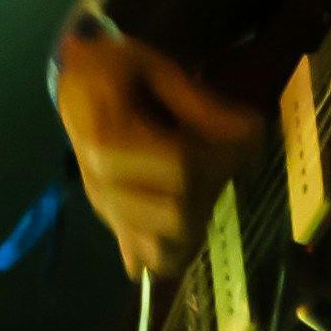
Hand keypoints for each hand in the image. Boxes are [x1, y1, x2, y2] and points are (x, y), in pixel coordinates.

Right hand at [52, 22, 266, 276]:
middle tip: (226, 156)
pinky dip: (175, 248)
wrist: (77, 83)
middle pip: (177, 215)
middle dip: (212, 187)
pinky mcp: (113, 227)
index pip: (181, 168)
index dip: (224, 153)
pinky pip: (149, 262)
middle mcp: (100, 186)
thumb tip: (252, 132)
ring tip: (205, 181)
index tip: (244, 133)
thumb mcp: (158, 67)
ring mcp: (105, 212)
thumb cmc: (118, 71)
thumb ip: (202, 103)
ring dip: (197, 218)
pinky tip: (188, 210)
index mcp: (106, 141)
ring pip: (166, 249)